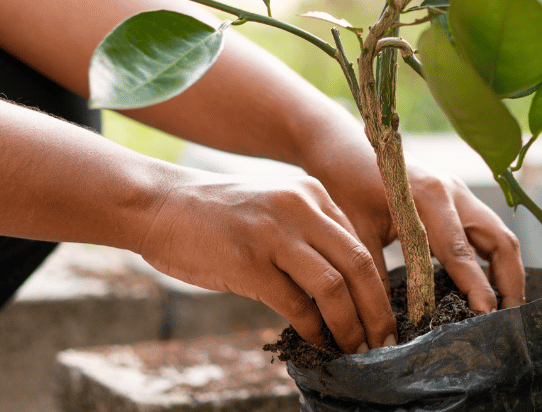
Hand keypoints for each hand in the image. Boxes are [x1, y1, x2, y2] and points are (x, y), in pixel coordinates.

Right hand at [134, 171, 394, 351]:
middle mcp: (300, 208)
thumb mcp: (273, 209)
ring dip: (349, 325)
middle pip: (359, 264)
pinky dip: (312, 328)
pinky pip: (295, 303)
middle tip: (384, 342)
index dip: (378, 286)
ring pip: (332, 287)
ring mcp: (274, 233)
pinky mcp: (248, 262)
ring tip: (354, 348)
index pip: (361, 244)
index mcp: (312, 194)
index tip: (383, 316)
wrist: (157, 205)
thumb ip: (308, 237)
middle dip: (377, 310)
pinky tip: (315, 341)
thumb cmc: (216, 216)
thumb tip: (344, 290)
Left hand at [320, 157, 526, 313]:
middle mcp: (454, 192)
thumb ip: (376, 274)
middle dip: (509, 283)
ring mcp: (461, 193)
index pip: (461, 251)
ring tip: (506, 309)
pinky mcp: (460, 198)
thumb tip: (387, 324)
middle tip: (508, 320)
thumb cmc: (345, 182)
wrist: (343, 145)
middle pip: (500, 241)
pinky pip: (489, 231)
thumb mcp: (356, 230)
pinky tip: (491, 287)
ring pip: (501, 236)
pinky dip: (496, 260)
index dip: (476, 287)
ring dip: (508, 273)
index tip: (486, 316)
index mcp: (429, 196)